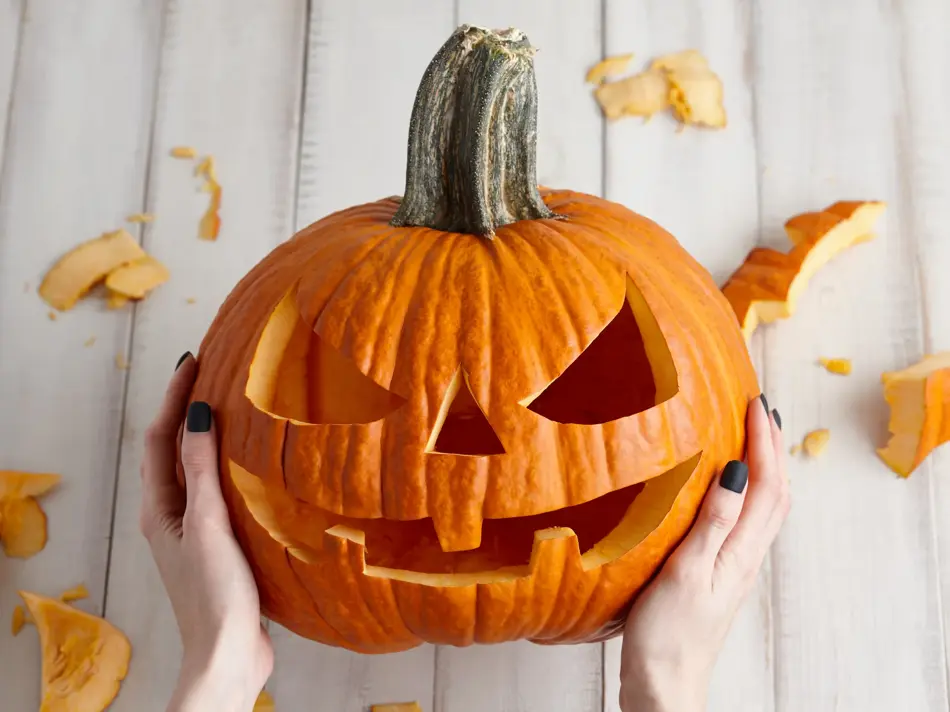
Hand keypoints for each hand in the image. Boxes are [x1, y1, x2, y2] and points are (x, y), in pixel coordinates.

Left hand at [140, 353, 273, 711]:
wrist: (228, 655)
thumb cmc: (215, 594)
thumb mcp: (207, 524)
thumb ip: (201, 470)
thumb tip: (195, 412)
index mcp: (160, 509)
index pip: (161, 438)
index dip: (174, 397)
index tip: (193, 361)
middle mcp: (173, 516)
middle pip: (173, 451)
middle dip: (187, 410)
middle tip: (212, 375)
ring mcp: (196, 531)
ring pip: (197, 471)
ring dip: (208, 437)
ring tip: (234, 408)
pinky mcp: (221, 546)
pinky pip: (220, 493)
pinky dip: (231, 468)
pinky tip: (255, 466)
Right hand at [619, 396, 788, 711]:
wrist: (663, 684)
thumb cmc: (668, 634)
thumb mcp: (687, 572)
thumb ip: (713, 521)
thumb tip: (737, 471)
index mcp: (742, 552)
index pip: (768, 486)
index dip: (765, 442)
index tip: (756, 403)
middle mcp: (746, 556)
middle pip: (775, 494)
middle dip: (772, 448)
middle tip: (759, 410)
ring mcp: (734, 566)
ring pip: (763, 507)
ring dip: (763, 467)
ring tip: (748, 436)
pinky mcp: (718, 573)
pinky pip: (743, 521)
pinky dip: (744, 491)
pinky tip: (722, 485)